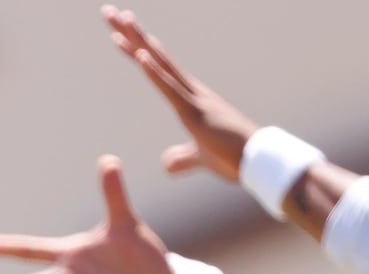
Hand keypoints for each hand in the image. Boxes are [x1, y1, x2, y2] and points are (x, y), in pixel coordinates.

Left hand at [104, 6, 258, 181]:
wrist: (259, 163)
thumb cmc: (234, 158)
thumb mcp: (201, 159)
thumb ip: (183, 158)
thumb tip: (167, 164)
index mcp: (189, 98)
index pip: (156, 67)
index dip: (135, 49)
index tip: (117, 31)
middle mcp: (190, 90)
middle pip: (154, 56)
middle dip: (131, 33)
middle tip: (110, 11)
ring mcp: (193, 98)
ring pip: (160, 64)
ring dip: (140, 41)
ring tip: (122, 17)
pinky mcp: (195, 113)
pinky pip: (171, 89)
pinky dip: (155, 73)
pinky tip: (140, 56)